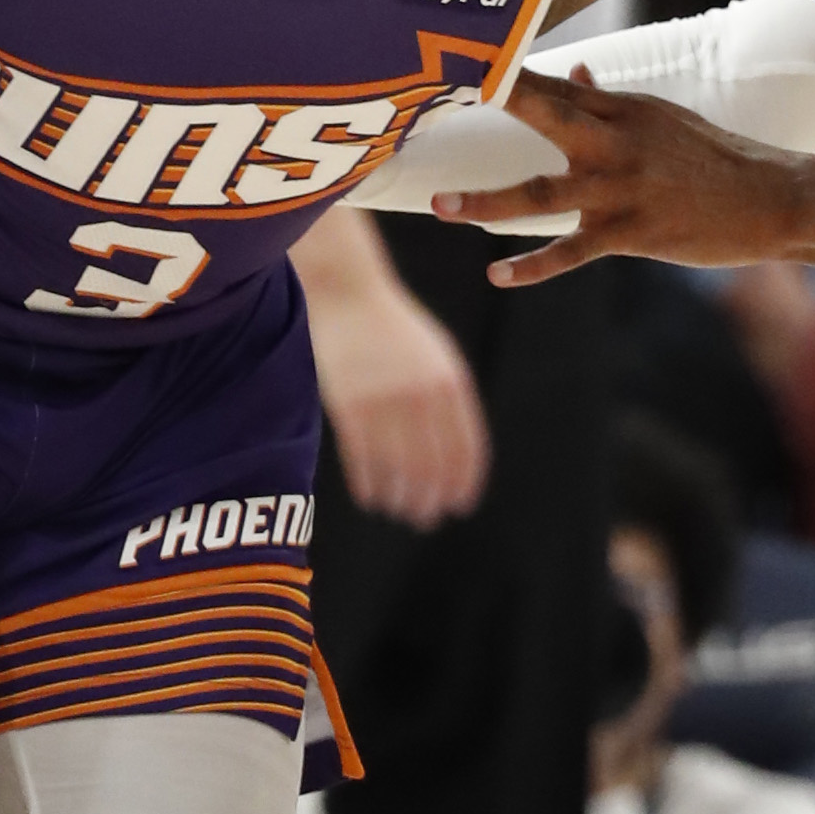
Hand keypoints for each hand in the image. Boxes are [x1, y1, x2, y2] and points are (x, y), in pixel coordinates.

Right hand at [309, 265, 488, 527]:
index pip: (466, 449)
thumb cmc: (394, 328)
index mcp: (450, 383)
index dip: (464, 483)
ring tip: (398, 511)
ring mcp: (384, 401)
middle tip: (425, 519)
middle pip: (431, 466)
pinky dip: (368, 485)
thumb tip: (460, 452)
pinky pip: (362, 459)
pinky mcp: (349, 405)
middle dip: (430, 500)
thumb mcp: (437, 354)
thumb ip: (451, 397)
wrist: (349, 293)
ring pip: (397, 469)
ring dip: (399, 498)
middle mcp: (421, 396)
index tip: (459, 506)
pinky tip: (370, 498)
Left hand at [434, 70, 811, 287]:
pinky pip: (570, 252)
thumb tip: (576, 71)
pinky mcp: (632, 231)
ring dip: (486, 202)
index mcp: (625, 109)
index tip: (460, 55)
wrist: (773, 199)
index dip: (506, 71)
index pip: (555, 83)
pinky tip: (497, 276)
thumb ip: (610, 101)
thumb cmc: (715, 157)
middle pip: (546, 114)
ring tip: (441, 208)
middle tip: (438, 93)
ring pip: (540, 193)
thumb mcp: (663, 120)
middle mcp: (618, 141)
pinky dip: (532, 266)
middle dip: (495, 102)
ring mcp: (622, 188)